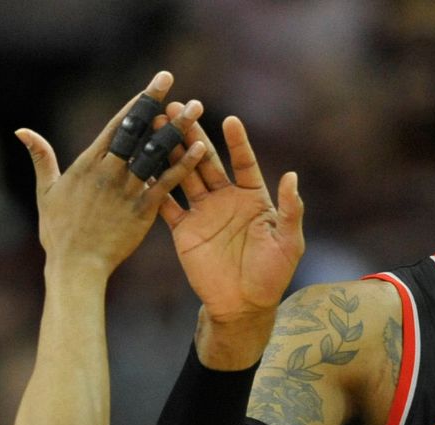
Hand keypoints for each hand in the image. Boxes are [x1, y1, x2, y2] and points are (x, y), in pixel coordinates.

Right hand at [16, 71, 205, 279]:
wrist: (76, 266)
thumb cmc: (58, 232)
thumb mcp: (45, 191)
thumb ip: (41, 158)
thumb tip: (22, 131)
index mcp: (88, 163)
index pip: (117, 124)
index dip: (137, 101)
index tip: (153, 83)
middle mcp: (109, 171)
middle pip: (136, 130)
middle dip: (154, 103)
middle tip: (171, 80)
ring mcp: (128, 189)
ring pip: (156, 151)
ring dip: (177, 128)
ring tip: (196, 108)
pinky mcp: (143, 210)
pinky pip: (168, 183)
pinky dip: (185, 164)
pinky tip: (201, 147)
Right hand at [162, 114, 304, 325]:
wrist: (244, 306)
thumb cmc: (273, 275)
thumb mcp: (288, 242)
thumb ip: (289, 210)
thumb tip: (292, 177)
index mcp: (252, 197)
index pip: (244, 162)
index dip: (237, 143)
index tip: (229, 120)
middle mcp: (225, 199)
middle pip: (207, 161)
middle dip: (193, 135)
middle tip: (179, 108)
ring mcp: (203, 213)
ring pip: (184, 175)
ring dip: (170, 152)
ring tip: (156, 127)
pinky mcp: (184, 231)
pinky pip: (168, 206)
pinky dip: (156, 188)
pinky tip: (143, 167)